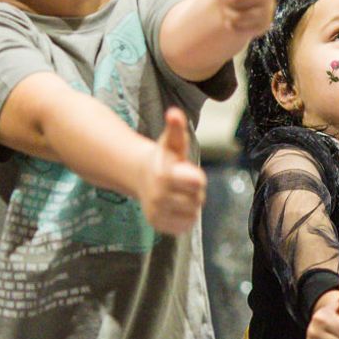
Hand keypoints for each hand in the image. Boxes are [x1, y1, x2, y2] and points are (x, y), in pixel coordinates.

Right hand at [138, 107, 206, 233]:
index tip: (187, 172)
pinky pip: (185, 226)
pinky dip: (184, 217)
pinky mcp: (158, 225)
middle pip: (197, 200)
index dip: (196, 178)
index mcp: (164, 176)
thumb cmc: (164, 158)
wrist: (140, 176)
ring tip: (178, 194)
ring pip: (193, 214)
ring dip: (190, 204)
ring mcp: (157, 213)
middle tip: (182, 184)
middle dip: (194, 191)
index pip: (197, 183)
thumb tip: (174, 113)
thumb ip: (176, 128)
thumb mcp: (172, 142)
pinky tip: (176, 206)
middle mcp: (158, 197)